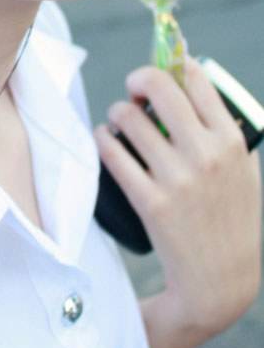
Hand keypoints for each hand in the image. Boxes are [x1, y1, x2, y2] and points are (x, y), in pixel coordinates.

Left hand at [93, 56, 261, 346]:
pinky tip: (105, 140)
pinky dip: (103, 140)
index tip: (160, 74)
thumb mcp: (244, 171)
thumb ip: (224, 132)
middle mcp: (205, 154)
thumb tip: (191, 86)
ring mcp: (177, 178)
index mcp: (230, 141)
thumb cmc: (233, 220)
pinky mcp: (151, 202)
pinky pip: (113, 154)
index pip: (196, 79)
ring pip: (128, 117)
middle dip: (138, 80)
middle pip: (158, 86)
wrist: (222, 281)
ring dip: (118, 113)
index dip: (172, 66)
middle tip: (133, 91)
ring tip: (119, 121)